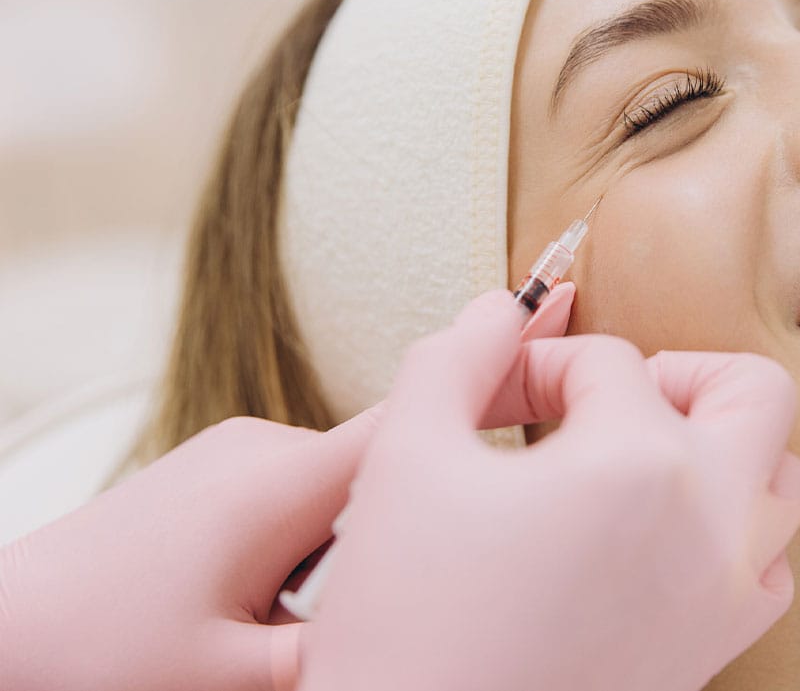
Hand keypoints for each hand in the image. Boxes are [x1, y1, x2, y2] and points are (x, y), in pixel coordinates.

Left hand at [0, 283, 574, 690]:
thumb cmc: (94, 653)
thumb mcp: (239, 674)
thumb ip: (352, 647)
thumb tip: (422, 631)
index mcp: (287, 484)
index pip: (422, 412)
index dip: (500, 357)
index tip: (554, 297)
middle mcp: (267, 450)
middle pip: (392, 462)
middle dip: (424, 508)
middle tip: (404, 578)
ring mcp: (237, 459)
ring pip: (346, 490)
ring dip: (360, 542)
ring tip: (299, 625)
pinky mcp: (217, 478)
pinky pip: (302, 497)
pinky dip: (318, 540)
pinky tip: (272, 606)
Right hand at [301, 289, 799, 690]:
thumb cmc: (406, 618)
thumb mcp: (404, 457)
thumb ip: (456, 355)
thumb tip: (502, 307)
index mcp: (635, 462)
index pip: (607, 362)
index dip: (537, 365)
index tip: (491, 397)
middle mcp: (711, 521)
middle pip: (753, 392)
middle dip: (679, 371)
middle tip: (606, 399)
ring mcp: (726, 593)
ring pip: (782, 481)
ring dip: (720, 447)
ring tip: (636, 459)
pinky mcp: (717, 651)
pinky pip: (769, 566)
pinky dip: (731, 531)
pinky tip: (656, 537)